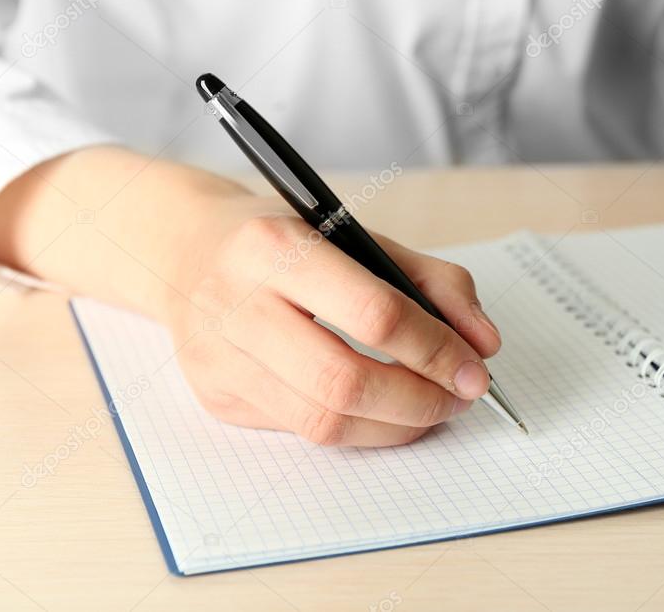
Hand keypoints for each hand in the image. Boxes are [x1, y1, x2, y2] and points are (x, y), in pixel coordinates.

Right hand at [0, 146, 500, 446]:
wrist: (182, 251)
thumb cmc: (276, 238)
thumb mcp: (354, 233)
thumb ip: (429, 281)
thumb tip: (482, 344)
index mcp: (274, 245)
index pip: (373, 313)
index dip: (435, 349)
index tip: (473, 367)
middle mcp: (236, 303)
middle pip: (344, 382)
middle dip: (418, 401)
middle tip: (456, 398)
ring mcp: (218, 358)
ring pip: (322, 423)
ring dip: (394, 427)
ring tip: (427, 409)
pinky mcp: (216, 397)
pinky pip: (301, 430)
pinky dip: (355, 428)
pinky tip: (376, 408)